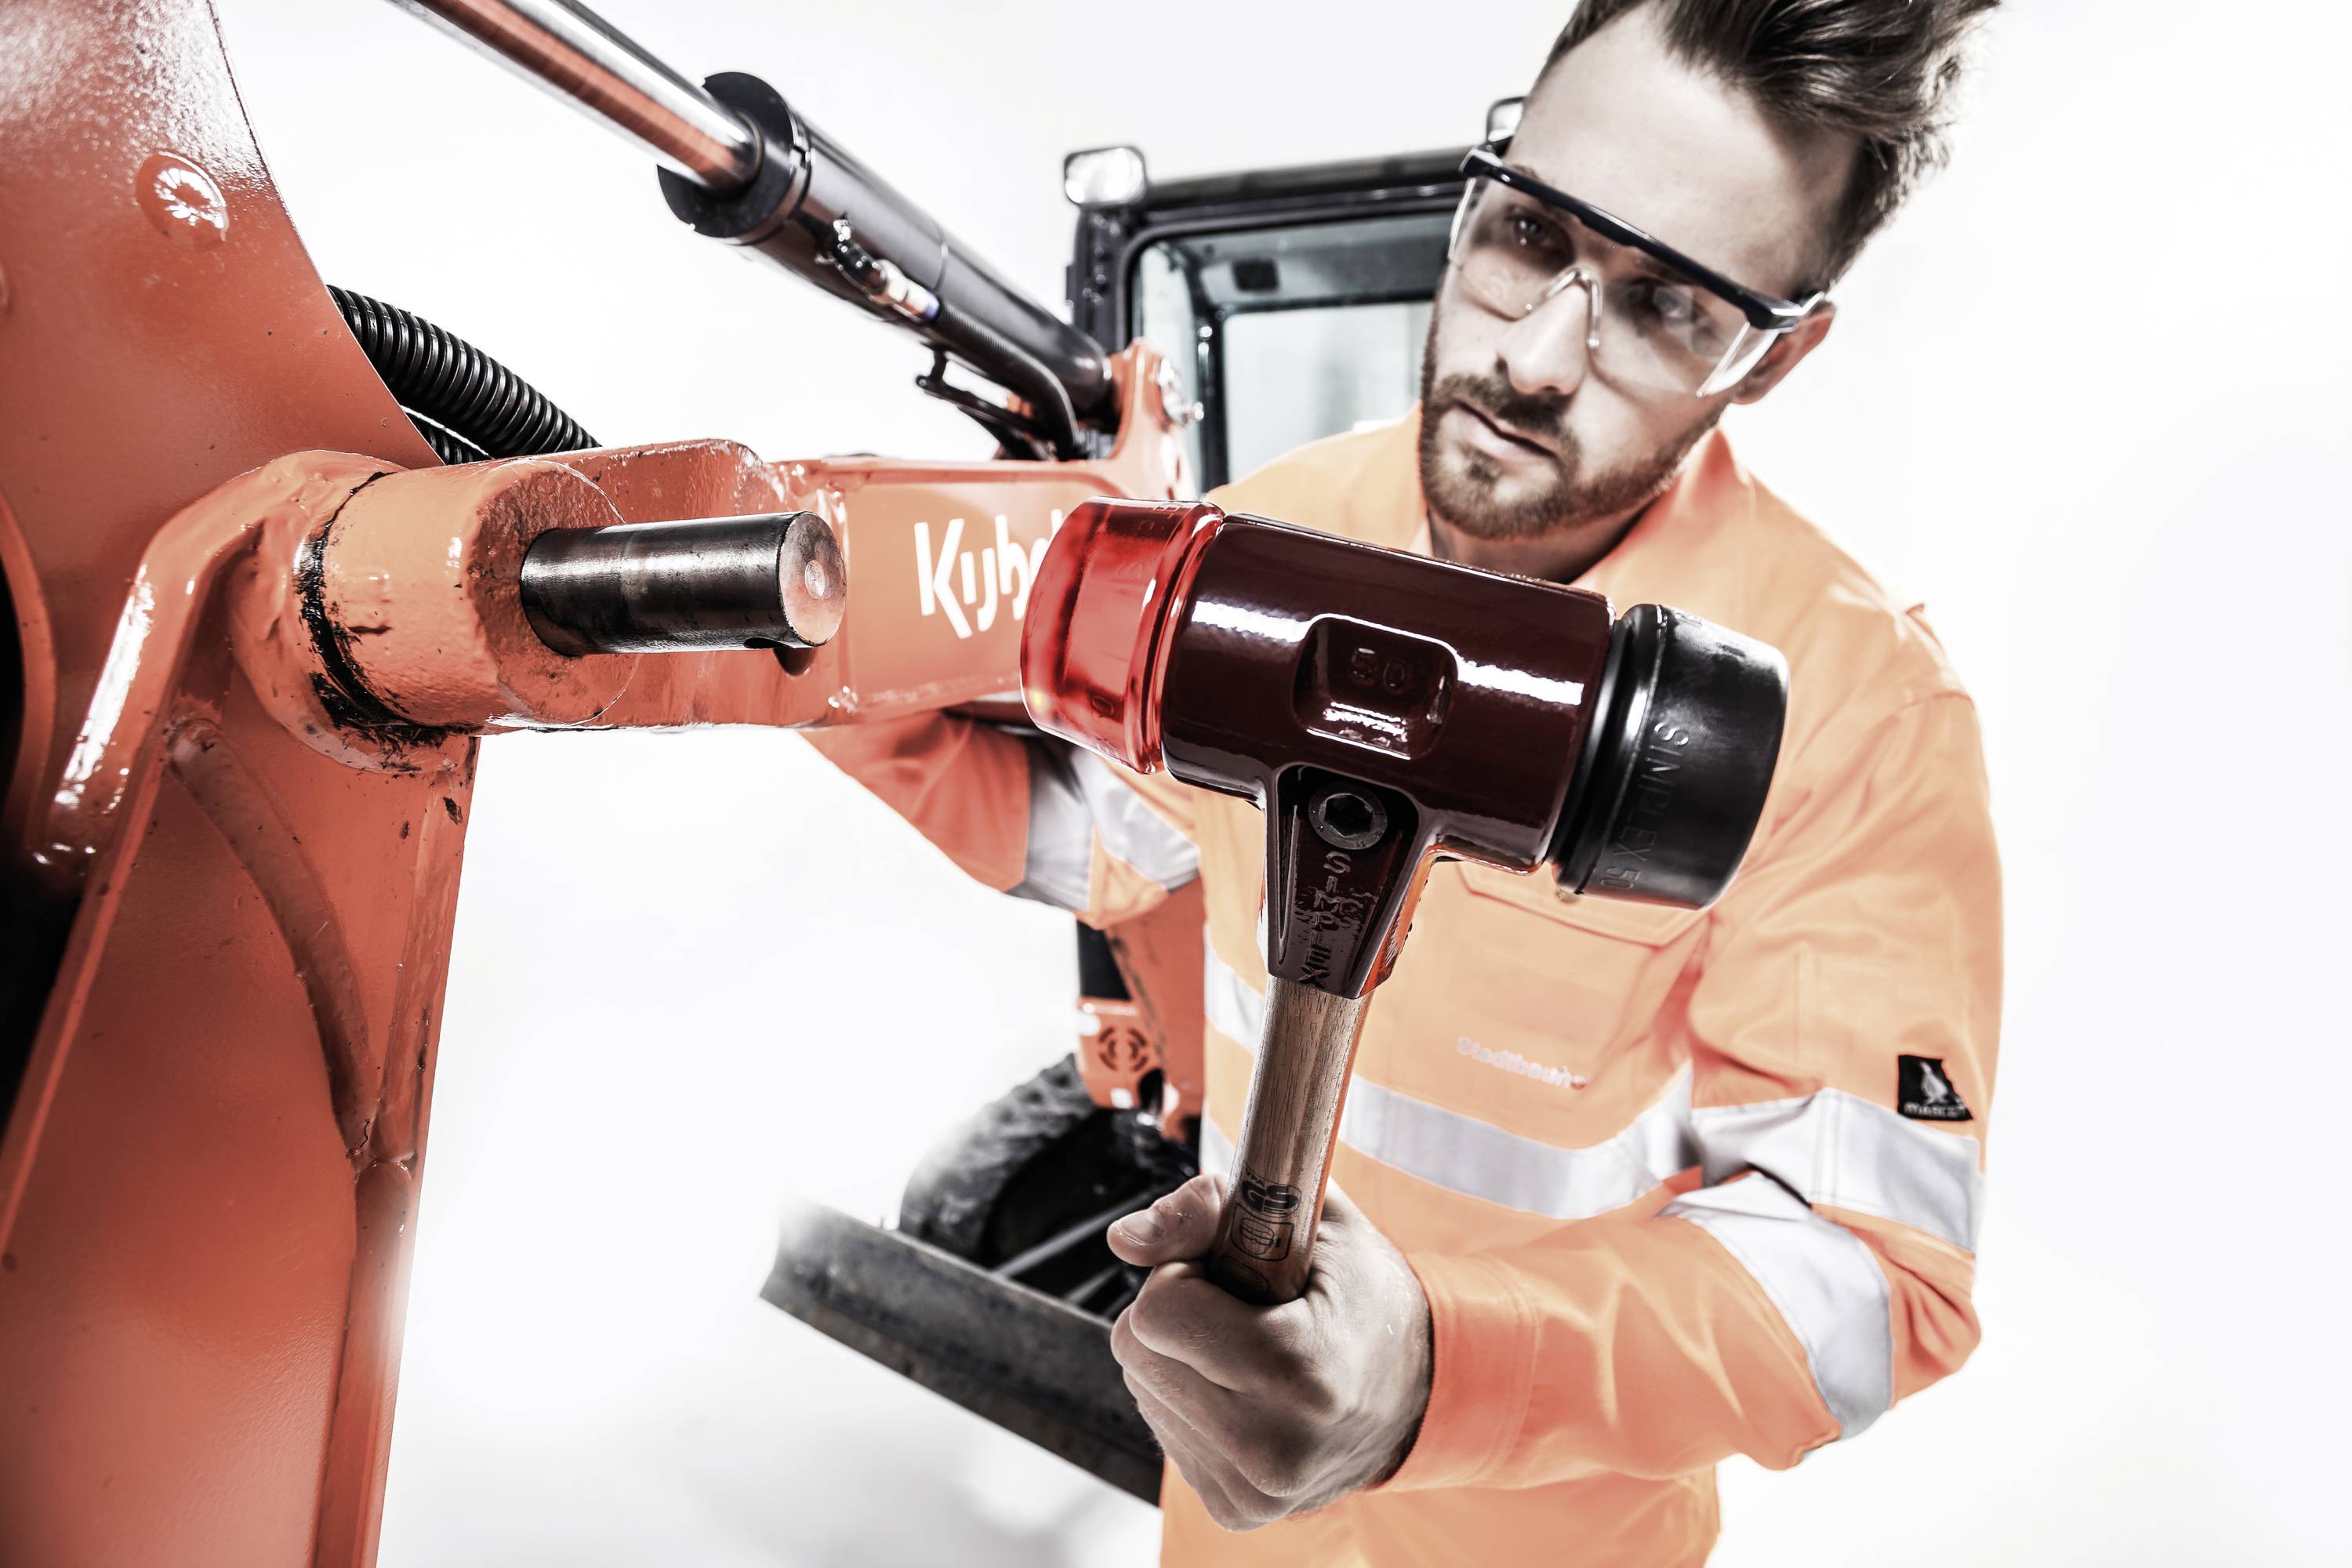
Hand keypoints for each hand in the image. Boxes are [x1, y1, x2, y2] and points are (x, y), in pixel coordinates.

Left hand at [1106, 1173, 1431, 1530]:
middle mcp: (1274, 1447)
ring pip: (1143, 1388)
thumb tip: (1123, 1240)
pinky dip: (1191, 1397)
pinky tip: (1247, 1391)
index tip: (1236, 1275)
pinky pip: (1163, 1428)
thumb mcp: (1309, 1219)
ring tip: (1252, 1351)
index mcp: (1300, 1372)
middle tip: (1245, 1311)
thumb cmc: (1363, 1294)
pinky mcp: (1236, 1509)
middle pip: (1136, 1351)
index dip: (1187, 1274)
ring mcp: (1254, 1491)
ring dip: (1181, 1356)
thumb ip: (1207, 1209)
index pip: (1156, 1314)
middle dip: (1177, 1314)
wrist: (1418, 1388)